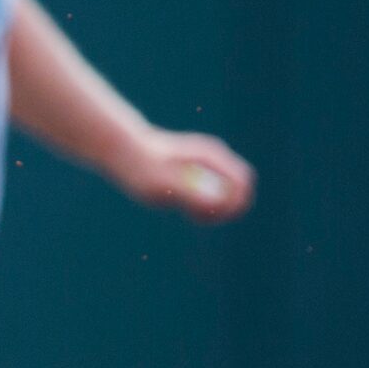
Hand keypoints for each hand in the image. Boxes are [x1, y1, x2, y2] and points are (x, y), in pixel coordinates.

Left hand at [114, 128, 254, 223]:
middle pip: (239, 190)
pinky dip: (204, 206)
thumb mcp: (165, 185)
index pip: (243, 183)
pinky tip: (181, 207)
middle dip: (224, 209)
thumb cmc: (142, 169)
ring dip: (214, 210)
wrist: (125, 151)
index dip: (232, 204)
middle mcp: (214, 159)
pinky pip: (214, 195)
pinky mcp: (197, 174)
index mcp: (212, 157)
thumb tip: (219, 201)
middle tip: (194, 216)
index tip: (205, 214)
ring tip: (186, 212)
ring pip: (227, 194)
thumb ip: (192, 192)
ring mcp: (207, 165)